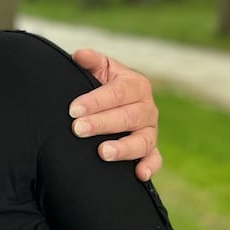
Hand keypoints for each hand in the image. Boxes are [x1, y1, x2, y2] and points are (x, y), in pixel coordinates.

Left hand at [69, 49, 161, 181]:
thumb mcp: (98, 70)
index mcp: (135, 85)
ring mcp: (151, 130)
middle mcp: (147, 108)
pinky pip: (155, 159)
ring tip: (102, 152)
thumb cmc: (101, 85)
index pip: (117, 93)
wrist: (112, 103)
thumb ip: (91, 62)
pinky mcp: (151, 149)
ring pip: (143, 140)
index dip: (96, 101)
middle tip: (78, 129)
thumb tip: (80, 55)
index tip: (73, 110)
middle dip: (102, 124)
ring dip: (124, 148)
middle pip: (128, 117)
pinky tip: (139, 174)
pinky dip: (150, 167)